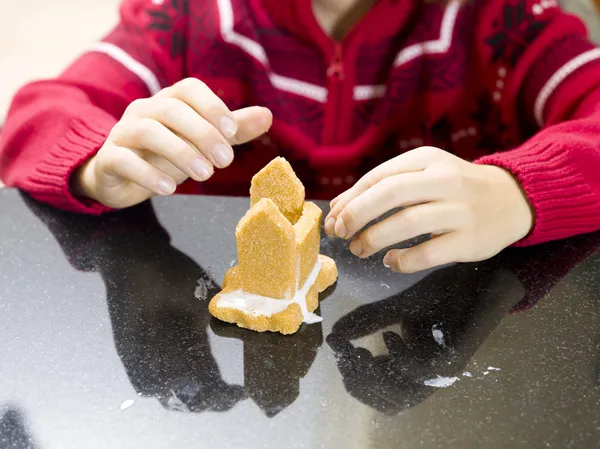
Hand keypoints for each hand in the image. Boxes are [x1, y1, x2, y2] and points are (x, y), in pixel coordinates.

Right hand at [74, 78, 272, 207]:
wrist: (118, 178)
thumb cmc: (164, 155)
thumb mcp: (201, 143)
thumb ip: (232, 131)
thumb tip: (267, 116)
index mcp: (167, 103)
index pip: (188, 89)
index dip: (212, 106)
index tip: (232, 132)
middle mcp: (142, 112)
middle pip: (171, 109)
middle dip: (202, 133)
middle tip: (225, 161)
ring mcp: (121, 134)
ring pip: (147, 131)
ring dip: (180, 152)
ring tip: (204, 175)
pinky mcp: (109, 160)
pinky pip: (124, 159)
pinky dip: (148, 173)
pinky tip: (170, 189)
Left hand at [324, 147, 533, 272]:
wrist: (512, 199)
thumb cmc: (455, 188)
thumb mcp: (423, 175)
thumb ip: (383, 186)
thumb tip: (338, 207)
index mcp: (427, 159)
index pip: (379, 177)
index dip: (351, 199)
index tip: (333, 217)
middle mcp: (445, 180)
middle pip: (390, 193)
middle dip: (357, 214)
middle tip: (339, 232)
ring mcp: (460, 210)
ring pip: (407, 223)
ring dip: (374, 238)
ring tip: (358, 249)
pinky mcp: (470, 240)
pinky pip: (428, 253)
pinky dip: (402, 260)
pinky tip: (390, 261)